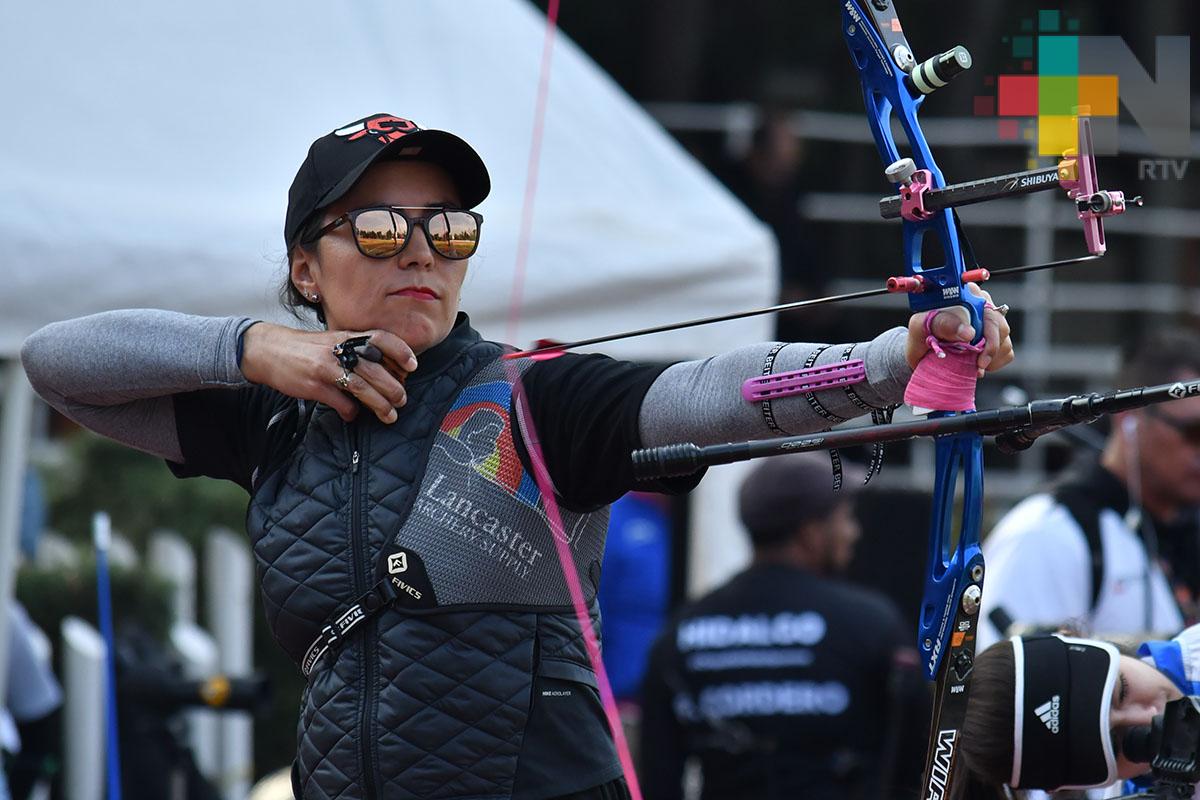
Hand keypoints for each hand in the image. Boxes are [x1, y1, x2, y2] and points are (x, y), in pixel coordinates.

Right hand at [241, 324, 417, 422]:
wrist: (268, 351)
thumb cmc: (306, 349)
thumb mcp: (333, 341)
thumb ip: (356, 352)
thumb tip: (386, 372)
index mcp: (346, 337)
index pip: (380, 338)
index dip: (400, 350)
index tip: (413, 365)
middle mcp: (338, 349)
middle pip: (375, 369)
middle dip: (393, 388)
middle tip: (402, 400)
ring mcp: (326, 367)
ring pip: (362, 387)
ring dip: (380, 404)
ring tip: (390, 415)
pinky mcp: (314, 386)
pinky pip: (340, 402)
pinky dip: (351, 412)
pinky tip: (354, 416)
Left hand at [904, 283, 1013, 376]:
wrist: (921, 356)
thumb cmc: (920, 336)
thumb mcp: (920, 327)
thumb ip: (942, 324)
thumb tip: (969, 332)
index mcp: (964, 295)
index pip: (984, 304)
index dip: (982, 325)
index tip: (970, 341)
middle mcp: (980, 306)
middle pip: (999, 322)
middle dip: (990, 346)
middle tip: (978, 362)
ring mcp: (990, 323)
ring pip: (1004, 338)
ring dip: (990, 356)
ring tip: (971, 364)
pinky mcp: (996, 340)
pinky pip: (1007, 352)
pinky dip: (994, 363)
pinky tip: (977, 365)